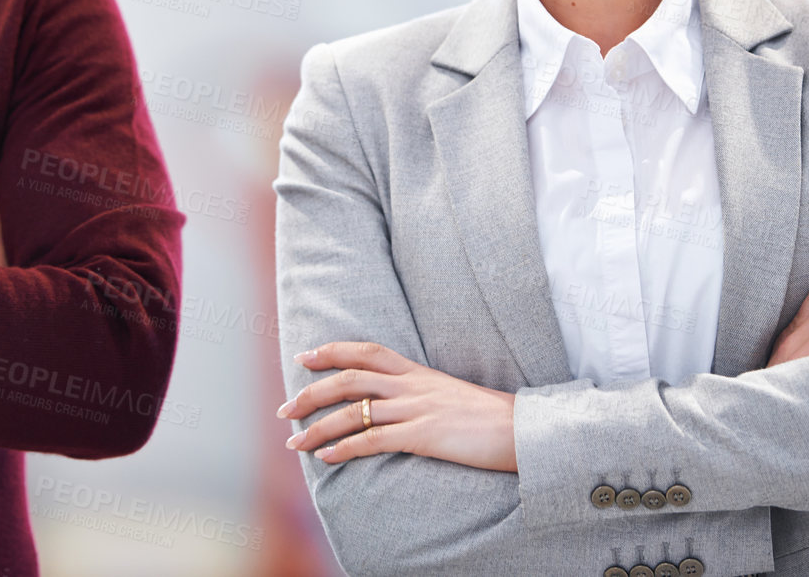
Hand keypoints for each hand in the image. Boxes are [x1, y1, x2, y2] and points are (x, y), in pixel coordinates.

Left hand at [277, 341, 517, 471]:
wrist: (522, 429)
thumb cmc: (490, 417)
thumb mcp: (451, 394)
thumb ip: (422, 393)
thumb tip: (395, 404)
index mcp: (418, 372)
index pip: (367, 351)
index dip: (332, 350)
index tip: (304, 356)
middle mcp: (412, 385)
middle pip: (349, 379)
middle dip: (311, 393)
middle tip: (285, 409)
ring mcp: (416, 409)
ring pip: (353, 411)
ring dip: (318, 428)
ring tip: (295, 443)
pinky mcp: (423, 436)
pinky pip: (373, 440)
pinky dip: (344, 448)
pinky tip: (327, 457)